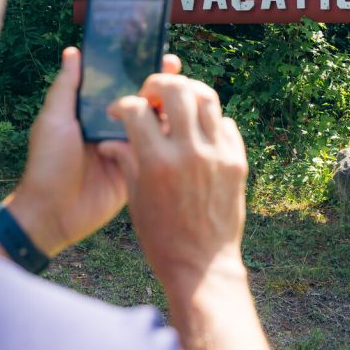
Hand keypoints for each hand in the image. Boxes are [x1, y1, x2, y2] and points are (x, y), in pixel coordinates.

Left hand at [6, 47, 181, 256]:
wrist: (53, 212)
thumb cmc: (48, 163)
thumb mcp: (55, 120)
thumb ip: (66, 87)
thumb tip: (72, 51)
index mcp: (92, 112)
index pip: (119, 84)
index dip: (137, 68)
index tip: (156, 51)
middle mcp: (112, 126)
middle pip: (140, 100)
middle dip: (160, 84)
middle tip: (177, 68)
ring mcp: (127, 147)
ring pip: (153, 122)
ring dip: (168, 108)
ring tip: (186, 93)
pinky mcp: (137, 168)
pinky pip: (157, 149)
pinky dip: (170, 138)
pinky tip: (186, 125)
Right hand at [101, 73, 248, 295]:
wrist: (202, 265)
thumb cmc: (162, 237)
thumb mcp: (136, 198)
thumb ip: (127, 161)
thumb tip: (111, 139)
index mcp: (157, 163)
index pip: (136, 109)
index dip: (122, 104)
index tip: (120, 111)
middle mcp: (189, 152)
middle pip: (176, 89)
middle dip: (158, 83)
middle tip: (152, 94)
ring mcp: (218, 154)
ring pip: (207, 97)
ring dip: (189, 93)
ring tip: (178, 103)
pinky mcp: (237, 161)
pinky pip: (226, 124)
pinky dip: (211, 120)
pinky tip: (199, 131)